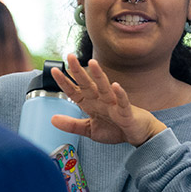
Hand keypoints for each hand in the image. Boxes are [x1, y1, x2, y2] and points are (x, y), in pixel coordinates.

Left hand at [50, 54, 166, 146]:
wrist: (138, 134)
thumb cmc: (115, 129)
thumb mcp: (89, 129)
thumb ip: (72, 125)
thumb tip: (52, 119)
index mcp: (91, 104)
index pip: (75, 91)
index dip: (64, 82)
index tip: (53, 71)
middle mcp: (101, 100)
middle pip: (88, 84)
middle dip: (78, 71)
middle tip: (70, 56)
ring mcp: (114, 105)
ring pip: (105, 88)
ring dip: (99, 76)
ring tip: (92, 63)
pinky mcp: (126, 113)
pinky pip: (123, 102)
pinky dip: (120, 94)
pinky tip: (116, 86)